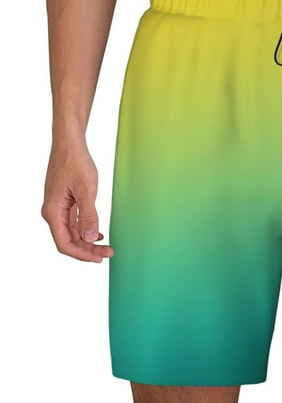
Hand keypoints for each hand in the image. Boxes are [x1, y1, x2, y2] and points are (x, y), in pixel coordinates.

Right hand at [41, 140, 113, 262]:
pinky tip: (97, 233)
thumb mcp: (87, 190)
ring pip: (72, 233)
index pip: (65, 244)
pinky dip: (85, 230)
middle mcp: (52, 212)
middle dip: (88, 250)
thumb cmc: (76, 163)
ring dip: (88, 241)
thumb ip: (88, 215)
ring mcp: (58, 207)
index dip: (82, 254)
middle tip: (108, 253)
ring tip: (106, 246)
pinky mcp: (64, 202)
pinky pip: (73, 222)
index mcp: (53, 212)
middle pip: (69, 240)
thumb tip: (89, 238)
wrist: (69, 144)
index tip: (99, 258)